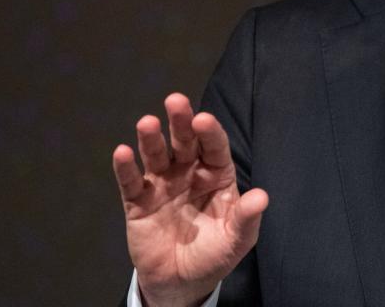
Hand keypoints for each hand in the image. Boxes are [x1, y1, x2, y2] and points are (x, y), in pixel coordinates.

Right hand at [112, 93, 268, 306]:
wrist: (182, 283)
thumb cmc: (214, 254)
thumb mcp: (237, 239)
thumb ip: (246, 218)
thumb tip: (262, 197)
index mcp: (216, 175)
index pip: (215, 147)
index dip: (210, 132)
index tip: (204, 119)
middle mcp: (189, 172)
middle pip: (185, 142)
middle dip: (181, 122)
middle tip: (175, 101)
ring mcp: (163, 185)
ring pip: (156, 155)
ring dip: (151, 139)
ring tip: (147, 123)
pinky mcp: (138, 202)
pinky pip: (131, 182)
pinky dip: (126, 168)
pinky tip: (122, 152)